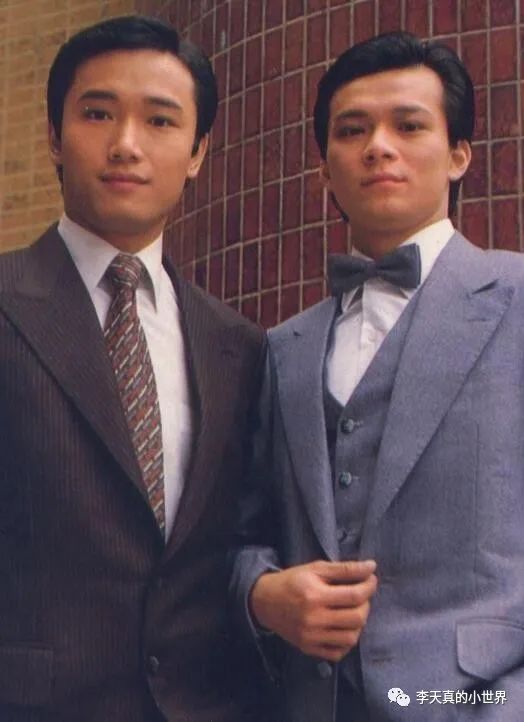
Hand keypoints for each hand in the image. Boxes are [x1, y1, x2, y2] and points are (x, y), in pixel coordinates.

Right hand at [249, 559, 376, 661]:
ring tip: (353, 611)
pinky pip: (338, 653)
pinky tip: (343, 628)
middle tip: (361, 595)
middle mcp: (314, 619)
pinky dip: (346, 642)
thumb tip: (371, 567)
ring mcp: (311, 637)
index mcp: (315, 595)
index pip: (354, 595)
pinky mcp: (308, 648)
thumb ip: (344, 568)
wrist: (265, 601)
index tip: (371, 579)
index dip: (369, 586)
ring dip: (359, 624)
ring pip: (351, 638)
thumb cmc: (293, 581)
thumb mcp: (316, 568)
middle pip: (357, 618)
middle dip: (366, 604)